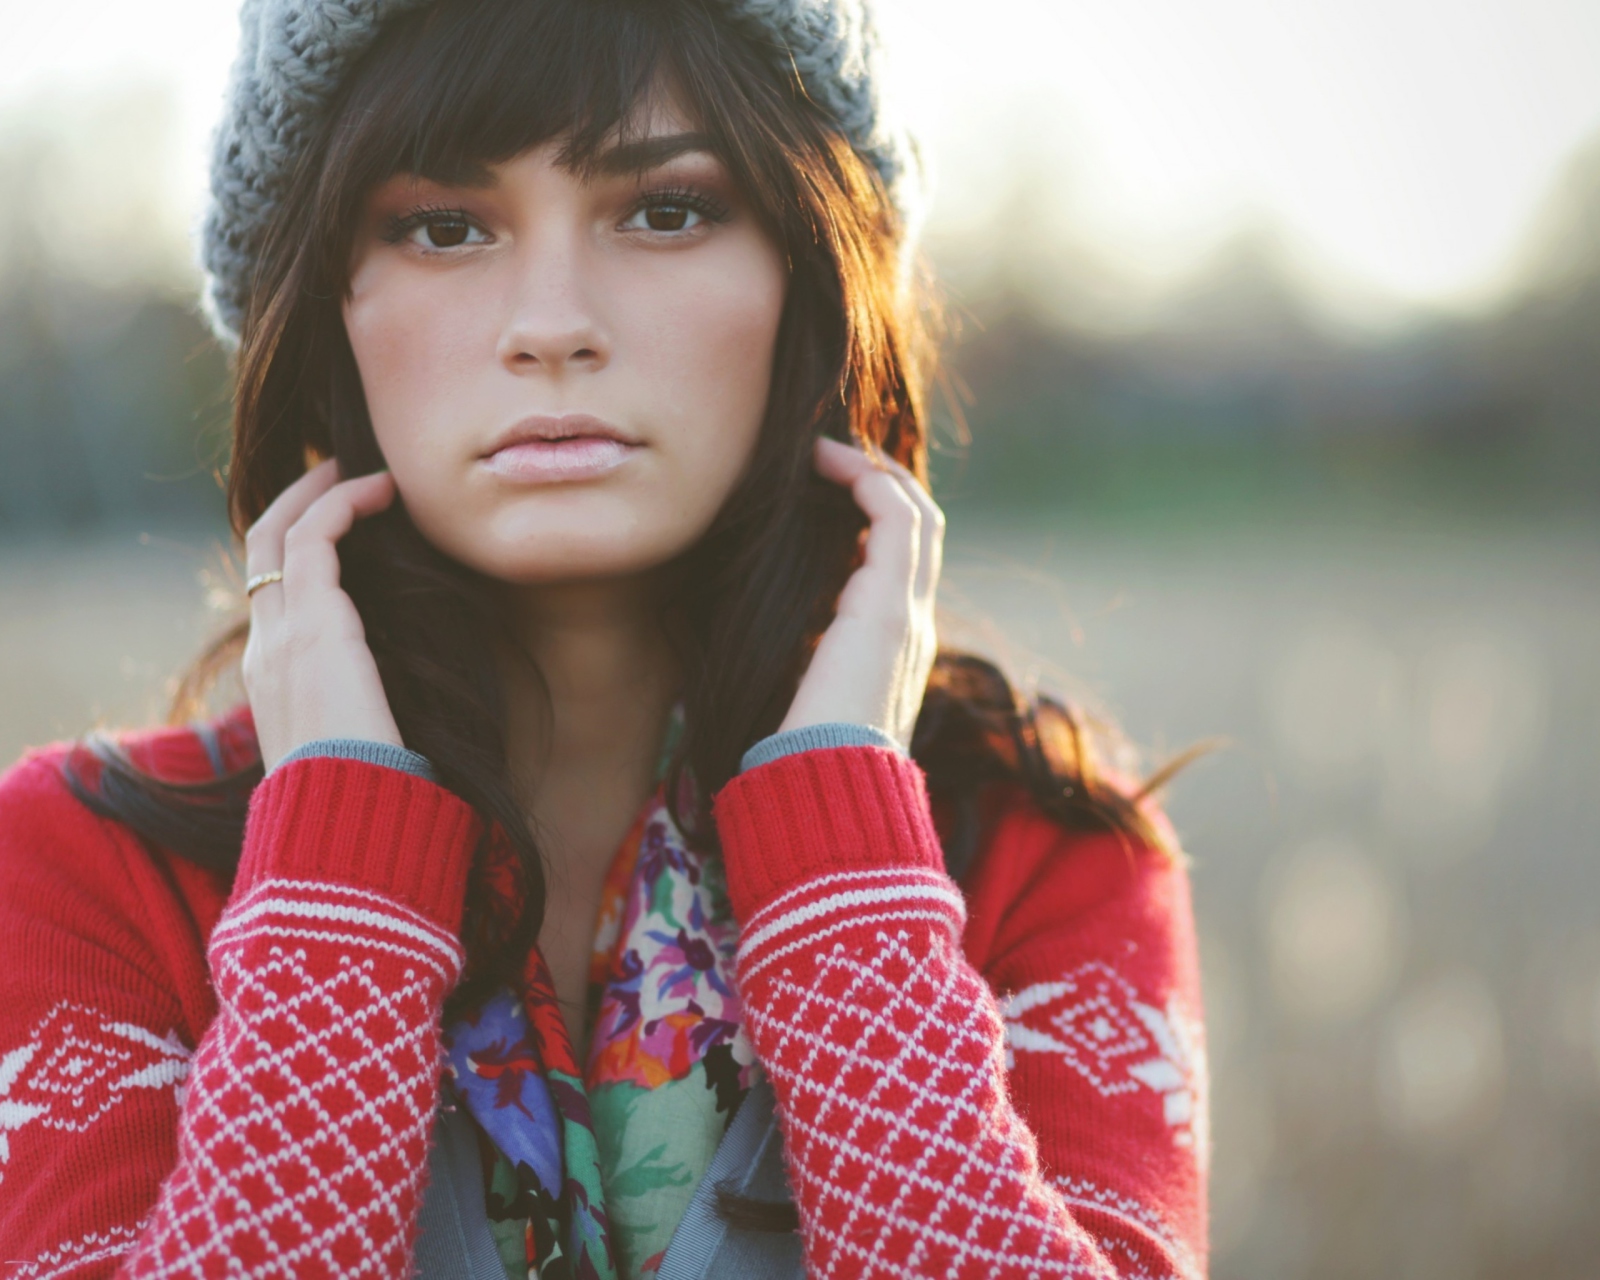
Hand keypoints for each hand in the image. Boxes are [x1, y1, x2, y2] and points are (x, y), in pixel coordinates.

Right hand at [241, 459, 403, 770]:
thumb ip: (376, 718)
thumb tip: (417, 716)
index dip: (298, 551)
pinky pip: (314, 536)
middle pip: (260, 551)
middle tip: (340, 472)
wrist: (346, 824)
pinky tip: (383, 489)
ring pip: (279, 532)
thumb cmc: (367, 800)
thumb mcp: (366, 749)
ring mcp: (283, 635)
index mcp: (274, 680)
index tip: (343, 524)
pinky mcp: (315, 624)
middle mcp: (267, 650)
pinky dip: (343, 502)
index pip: (271, 595)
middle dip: (297, 502)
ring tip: (367, 470)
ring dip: (321, 491)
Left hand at [779, 436, 943, 749]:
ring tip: (823, 450)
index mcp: (895, 650)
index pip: (903, 565)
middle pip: (921, 529)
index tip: (824, 492)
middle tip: (829, 457)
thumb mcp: (800, 704)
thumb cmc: (803, 760)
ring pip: (915, 513)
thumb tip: (755, 657)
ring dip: (871, 470)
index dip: (873, 519)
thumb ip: (796, 672)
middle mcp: (913, 625)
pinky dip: (865, 477)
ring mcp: (908, 613)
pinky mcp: (888, 606)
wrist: (828, 792)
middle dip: (881, 483)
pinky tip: (823, 462)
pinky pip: (895, 516)